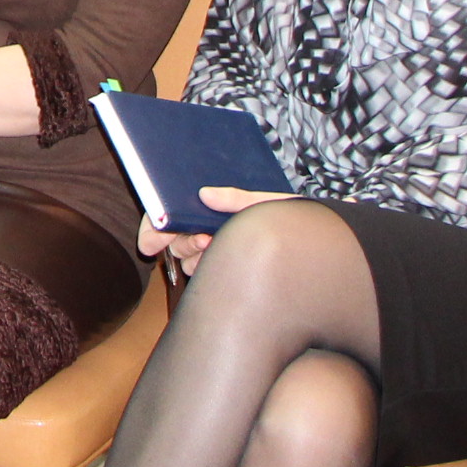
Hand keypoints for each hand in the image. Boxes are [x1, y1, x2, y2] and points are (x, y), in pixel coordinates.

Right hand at [139, 185, 292, 270]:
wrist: (316, 246)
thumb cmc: (291, 219)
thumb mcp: (266, 202)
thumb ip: (237, 197)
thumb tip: (206, 193)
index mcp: (211, 206)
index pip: (167, 212)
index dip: (153, 226)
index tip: (150, 242)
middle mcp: (207, 225)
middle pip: (172, 237)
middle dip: (180, 240)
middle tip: (202, 239)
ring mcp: (216, 247)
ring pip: (185, 257)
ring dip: (193, 253)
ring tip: (215, 245)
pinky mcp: (225, 266)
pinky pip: (202, 272)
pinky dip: (205, 267)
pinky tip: (220, 258)